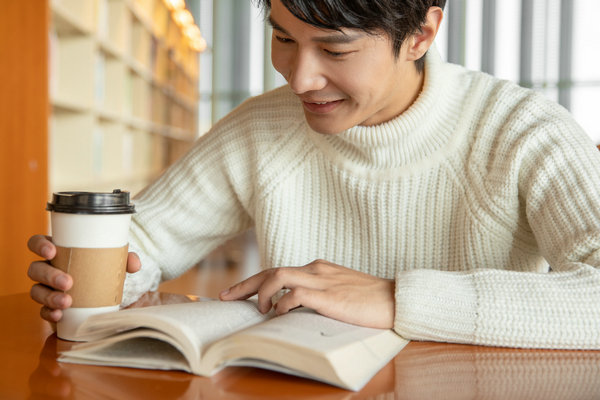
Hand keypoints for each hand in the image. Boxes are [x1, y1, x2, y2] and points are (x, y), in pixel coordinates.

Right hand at [27, 234, 141, 322]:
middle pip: (35, 269)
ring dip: (49, 297)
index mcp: (59, 251)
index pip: (37, 243)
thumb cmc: (103, 268)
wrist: (104, 293)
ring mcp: (46, 288)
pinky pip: (42, 310)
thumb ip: (125, 259)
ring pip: (36, 291)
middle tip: (68, 282)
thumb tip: (135, 264)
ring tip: (67, 302)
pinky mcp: (50, 306)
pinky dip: (49, 313)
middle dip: (50, 276)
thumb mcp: (114, 260)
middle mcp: (47, 268)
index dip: (39, 246)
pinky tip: (59, 315)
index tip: (52, 252)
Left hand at [219, 259, 394, 328]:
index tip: (235, 293)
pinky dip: (283, 303)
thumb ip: (317, 296)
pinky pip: (296, 293)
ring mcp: (322, 280)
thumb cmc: (370, 301)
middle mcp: (316, 270)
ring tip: (259, 310)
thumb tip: (293, 311)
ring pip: (278, 276)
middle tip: (225, 298)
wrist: (397, 300)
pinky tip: (280, 314)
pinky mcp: (329, 295)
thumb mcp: (339, 293)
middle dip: (244, 284)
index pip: (278, 271)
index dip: (253, 281)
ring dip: (262, 292)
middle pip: (271, 271)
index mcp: (318, 269)